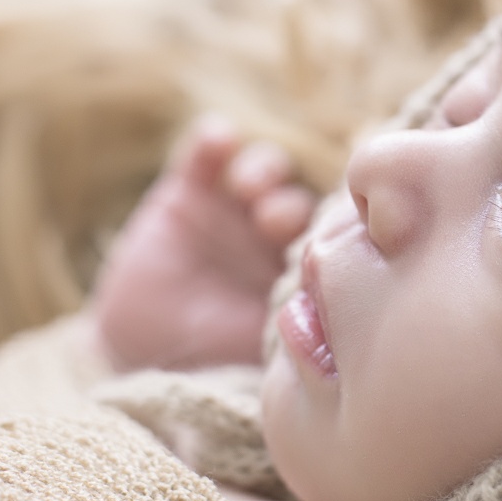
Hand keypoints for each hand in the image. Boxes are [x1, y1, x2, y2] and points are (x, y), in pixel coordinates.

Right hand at [93, 115, 316, 370]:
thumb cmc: (220, 359)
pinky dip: (214, 140)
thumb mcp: (274, 347)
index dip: (329, 225)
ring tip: (249, 189)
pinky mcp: (187, 192)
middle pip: (298, 197)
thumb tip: (356, 316)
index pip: (331, 231)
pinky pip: (206, 154)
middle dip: (287, 203)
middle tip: (274, 220)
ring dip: (262, 170)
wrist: (146, 360)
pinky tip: (218, 140)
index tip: (321, 234)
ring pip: (262, 169)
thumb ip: (312, 323)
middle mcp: (276, 231)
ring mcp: (234, 208)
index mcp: (306, 265)